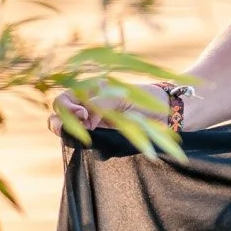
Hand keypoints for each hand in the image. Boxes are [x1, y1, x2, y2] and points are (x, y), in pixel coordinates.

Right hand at [48, 83, 173, 137]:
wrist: (170, 113)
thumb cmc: (150, 100)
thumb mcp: (125, 97)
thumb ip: (102, 104)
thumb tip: (86, 119)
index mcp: (92, 89)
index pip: (65, 98)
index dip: (69, 107)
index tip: (84, 114)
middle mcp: (89, 103)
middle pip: (60, 111)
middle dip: (62, 119)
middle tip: (83, 124)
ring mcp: (94, 118)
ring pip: (66, 125)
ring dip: (64, 129)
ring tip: (77, 135)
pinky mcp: (102, 133)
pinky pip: (81, 136)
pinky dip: (76, 138)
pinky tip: (86, 141)